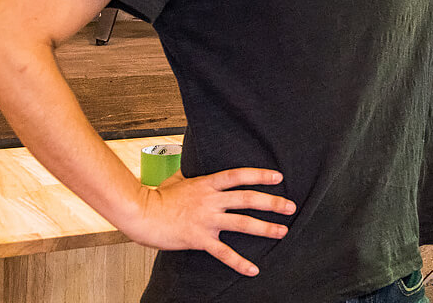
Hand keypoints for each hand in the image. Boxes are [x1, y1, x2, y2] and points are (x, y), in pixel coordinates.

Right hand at [121, 167, 295, 276]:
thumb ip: (192, 174)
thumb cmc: (157, 196)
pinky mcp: (200, 239)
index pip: (239, 176)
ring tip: (282, 231)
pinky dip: (240, 262)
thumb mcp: (177, 178)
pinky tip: (253, 269)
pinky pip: (224, 253)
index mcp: (207, 184)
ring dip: (265, 228)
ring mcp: (207, 220)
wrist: (141, 214)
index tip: (278, 177)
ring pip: (242, 223)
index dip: (260, 175)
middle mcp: (211, 201)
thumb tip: (194, 164)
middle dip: (272, 203)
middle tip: (291, 207)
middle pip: (248, 199)